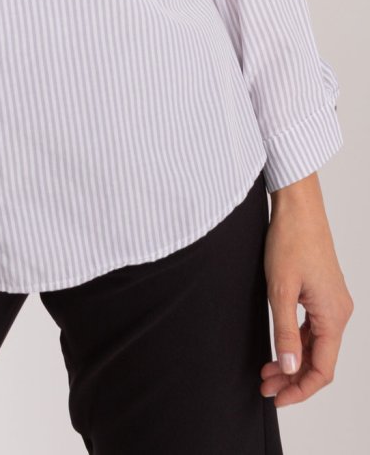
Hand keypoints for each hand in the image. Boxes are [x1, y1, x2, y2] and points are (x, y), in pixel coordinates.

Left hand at [260, 174, 353, 405]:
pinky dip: (297, 342)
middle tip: (265, 387)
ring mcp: (333, 303)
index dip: (301, 389)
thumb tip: (290, 369)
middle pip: (320, 360)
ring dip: (293, 361)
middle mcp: (340, 313)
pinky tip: (279, 348)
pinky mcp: (324, 293)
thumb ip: (285, 332)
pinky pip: (314, 328)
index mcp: (334, 316)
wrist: (297, 207)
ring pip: (317, 345)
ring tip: (266, 372)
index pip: (323, 369)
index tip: (277, 398)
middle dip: (293, 378)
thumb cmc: (290, 241)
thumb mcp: (280, 290)